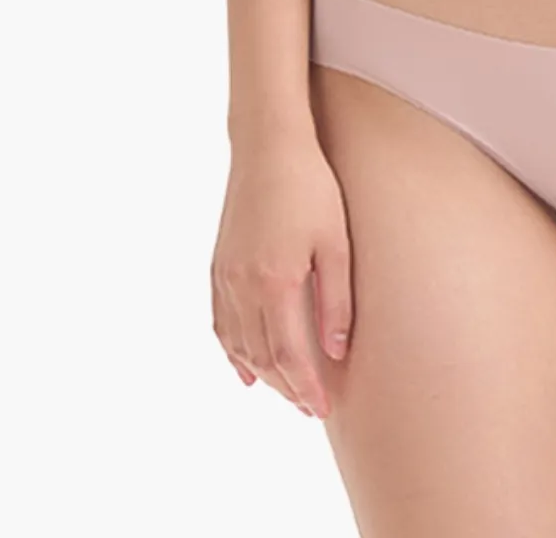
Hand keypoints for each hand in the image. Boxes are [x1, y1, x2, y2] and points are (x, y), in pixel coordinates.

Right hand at [210, 134, 353, 419]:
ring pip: (241, 345)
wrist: (268, 145)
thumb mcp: (336, 241)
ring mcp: (226, 277)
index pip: (290, 356)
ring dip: (264, 375)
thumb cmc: (311, 186)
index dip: (306, 389)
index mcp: (277, 282)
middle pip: (264, 358)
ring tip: (288, 392)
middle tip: (311, 408)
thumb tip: (337, 352)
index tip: (322, 410)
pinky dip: (234, 352)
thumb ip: (336, 300)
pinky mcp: (218, 266)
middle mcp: (245, 286)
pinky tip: (246, 371)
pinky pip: (222, 324)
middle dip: (288, 389)